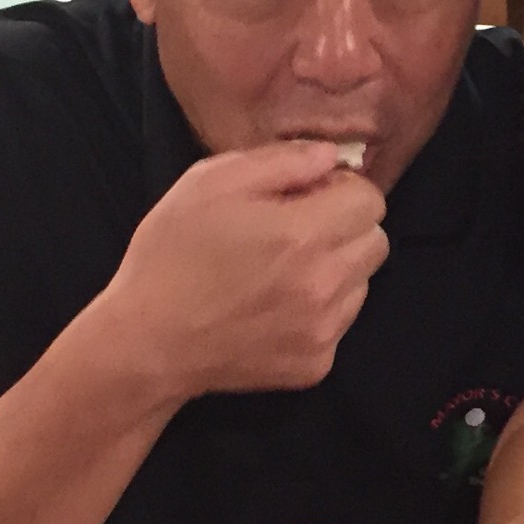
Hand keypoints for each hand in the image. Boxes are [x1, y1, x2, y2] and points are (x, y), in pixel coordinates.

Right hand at [99, 140, 387, 401]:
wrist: (147, 343)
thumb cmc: (171, 254)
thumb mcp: (210, 182)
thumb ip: (281, 161)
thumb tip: (330, 158)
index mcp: (304, 233)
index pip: (370, 200)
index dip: (338, 190)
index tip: (305, 197)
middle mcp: (326, 284)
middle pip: (375, 242)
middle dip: (344, 228)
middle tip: (295, 232)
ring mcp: (324, 330)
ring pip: (362, 283)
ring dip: (335, 270)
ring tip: (281, 272)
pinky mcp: (317, 365)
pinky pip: (340, 324)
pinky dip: (318, 311)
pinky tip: (273, 308)